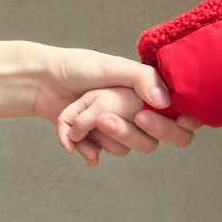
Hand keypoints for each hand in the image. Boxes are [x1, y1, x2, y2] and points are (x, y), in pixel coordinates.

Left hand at [32, 44, 200, 166]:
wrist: (41, 81)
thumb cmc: (80, 67)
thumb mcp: (114, 66)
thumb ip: (143, 79)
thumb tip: (166, 102)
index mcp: (149, 95)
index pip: (180, 120)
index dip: (180, 126)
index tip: (176, 123)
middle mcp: (136, 115)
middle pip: (151, 142)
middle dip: (128, 132)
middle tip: (106, 118)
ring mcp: (116, 131)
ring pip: (125, 150)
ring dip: (102, 136)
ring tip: (82, 119)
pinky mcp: (95, 141)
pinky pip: (99, 155)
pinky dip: (84, 148)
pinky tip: (73, 138)